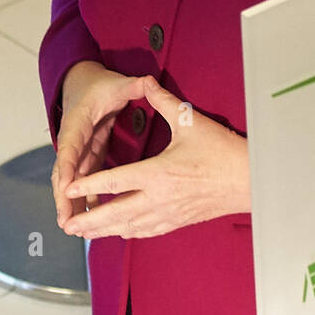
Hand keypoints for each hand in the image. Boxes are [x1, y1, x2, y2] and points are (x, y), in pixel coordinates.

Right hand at [52, 62, 148, 228]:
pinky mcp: (87, 156)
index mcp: (78, 123)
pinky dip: (85, 198)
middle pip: (65, 172)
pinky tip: (91, 218)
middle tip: (67, 221)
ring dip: (72, 204)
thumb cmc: (100, 84)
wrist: (84, 83)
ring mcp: (79, 150)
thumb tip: (147, 81)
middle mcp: (74, 140)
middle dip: (64, 198)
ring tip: (75, 228)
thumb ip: (133, 85)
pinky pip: (84, 181)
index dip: (68, 167)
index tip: (67, 188)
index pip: (70, 147)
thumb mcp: (117, 84)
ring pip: (72, 181)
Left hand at [61, 77, 250, 238]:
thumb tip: (147, 82)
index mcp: (157, 173)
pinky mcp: (176, 221)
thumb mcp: (189, 121)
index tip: (68, 188)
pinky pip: (145, 231)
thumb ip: (163, 101)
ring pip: (126, 227)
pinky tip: (118, 231)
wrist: (248, 180)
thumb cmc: (221, 151)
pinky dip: (126, 232)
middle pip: (113, 214)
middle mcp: (158, 198)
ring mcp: (167, 213)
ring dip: (102, 231)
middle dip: (87, 220)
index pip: (114, 182)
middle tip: (66, 223)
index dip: (88, 185)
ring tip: (82, 232)